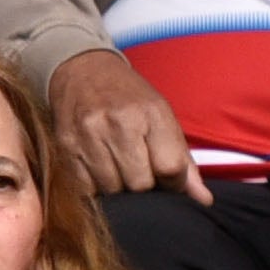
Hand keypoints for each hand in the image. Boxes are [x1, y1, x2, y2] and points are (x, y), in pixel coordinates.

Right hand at [50, 45, 204, 205]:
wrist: (83, 70)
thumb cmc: (129, 98)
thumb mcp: (162, 117)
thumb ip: (183, 160)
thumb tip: (203, 199)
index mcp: (151, 113)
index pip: (171, 167)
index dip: (174, 183)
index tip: (168, 180)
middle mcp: (120, 123)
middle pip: (140, 184)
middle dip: (145, 187)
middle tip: (141, 173)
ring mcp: (89, 135)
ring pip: (112, 190)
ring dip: (119, 188)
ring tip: (119, 170)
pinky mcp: (66, 147)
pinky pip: (86, 189)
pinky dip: (96, 188)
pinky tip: (100, 171)